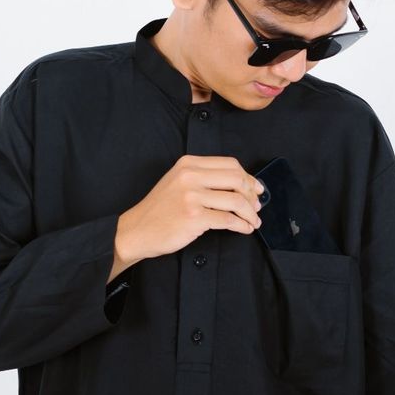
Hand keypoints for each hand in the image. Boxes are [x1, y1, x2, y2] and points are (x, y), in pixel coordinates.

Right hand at [113, 154, 264, 267]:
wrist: (137, 229)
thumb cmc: (160, 209)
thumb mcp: (178, 182)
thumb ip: (204, 178)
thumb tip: (241, 184)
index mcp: (188, 164)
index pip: (230, 164)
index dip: (248, 177)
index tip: (256, 188)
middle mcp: (190, 176)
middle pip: (237, 179)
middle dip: (252, 195)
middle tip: (256, 207)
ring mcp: (192, 196)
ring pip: (236, 200)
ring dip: (250, 213)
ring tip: (253, 221)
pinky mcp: (194, 217)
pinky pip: (228, 219)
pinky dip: (241, 225)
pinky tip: (244, 228)